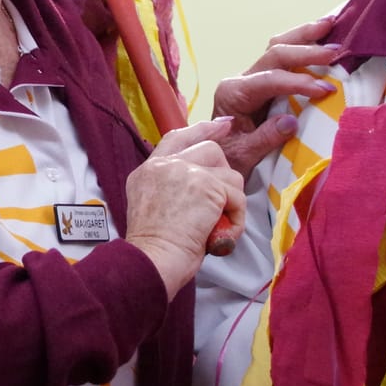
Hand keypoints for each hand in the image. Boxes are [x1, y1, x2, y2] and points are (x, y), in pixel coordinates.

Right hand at [124, 118, 247, 296]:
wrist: (153, 259)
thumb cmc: (154, 249)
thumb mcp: (152, 208)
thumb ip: (170, 189)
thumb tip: (202, 189)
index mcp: (148, 171)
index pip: (177, 138)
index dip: (202, 130)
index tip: (222, 125)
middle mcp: (165, 165)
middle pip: (210, 150)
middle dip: (225, 173)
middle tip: (227, 198)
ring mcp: (186, 172)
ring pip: (229, 174)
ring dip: (231, 203)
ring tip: (218, 227)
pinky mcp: (207, 185)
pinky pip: (237, 196)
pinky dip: (236, 219)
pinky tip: (221, 235)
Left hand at [212, 17, 342, 175]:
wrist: (216, 158)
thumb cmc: (228, 157)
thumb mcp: (244, 155)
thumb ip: (265, 138)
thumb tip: (291, 121)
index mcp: (233, 94)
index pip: (269, 80)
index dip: (299, 82)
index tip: (326, 90)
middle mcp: (241, 80)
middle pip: (274, 55)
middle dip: (306, 52)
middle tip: (335, 52)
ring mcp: (251, 78)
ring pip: (278, 47)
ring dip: (304, 36)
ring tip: (330, 24)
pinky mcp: (262, 81)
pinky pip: (282, 57)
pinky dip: (301, 44)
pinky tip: (320, 36)